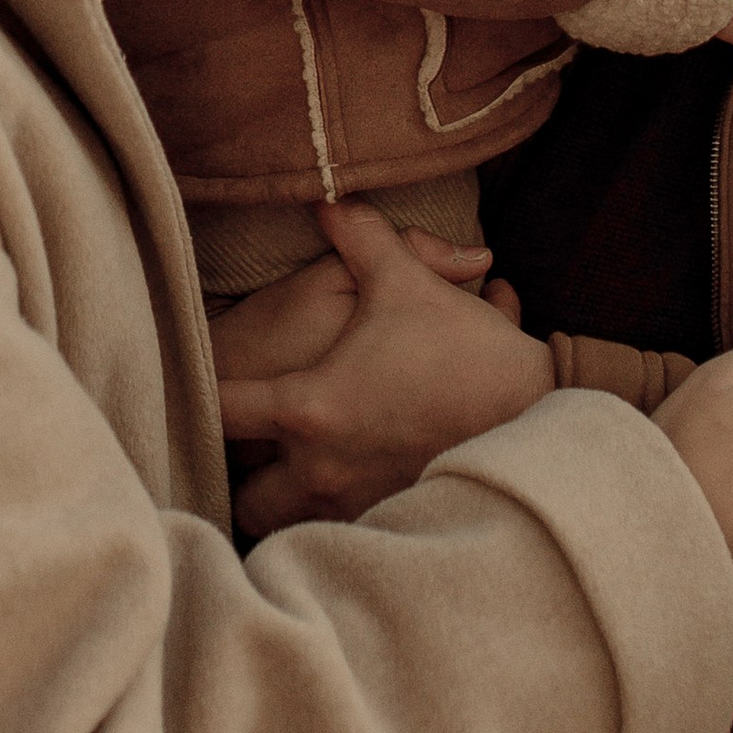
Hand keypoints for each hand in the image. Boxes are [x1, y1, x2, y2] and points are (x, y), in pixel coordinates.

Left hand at [218, 201, 547, 532]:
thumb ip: (359, 235)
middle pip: (246, 499)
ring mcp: (354, 506)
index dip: (198, 395)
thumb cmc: (462, 353)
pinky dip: (332, 518)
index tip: (196, 387)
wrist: (536, 422)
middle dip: (242, 480)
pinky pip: (340, 536)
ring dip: (286, 503)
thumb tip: (326, 195)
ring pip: (290, 526)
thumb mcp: (406, 282)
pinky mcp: (391, 526)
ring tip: (293, 471)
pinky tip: (347, 486)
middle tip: (250, 451)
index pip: (219, 412)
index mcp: (308, 408)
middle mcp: (319, 470)